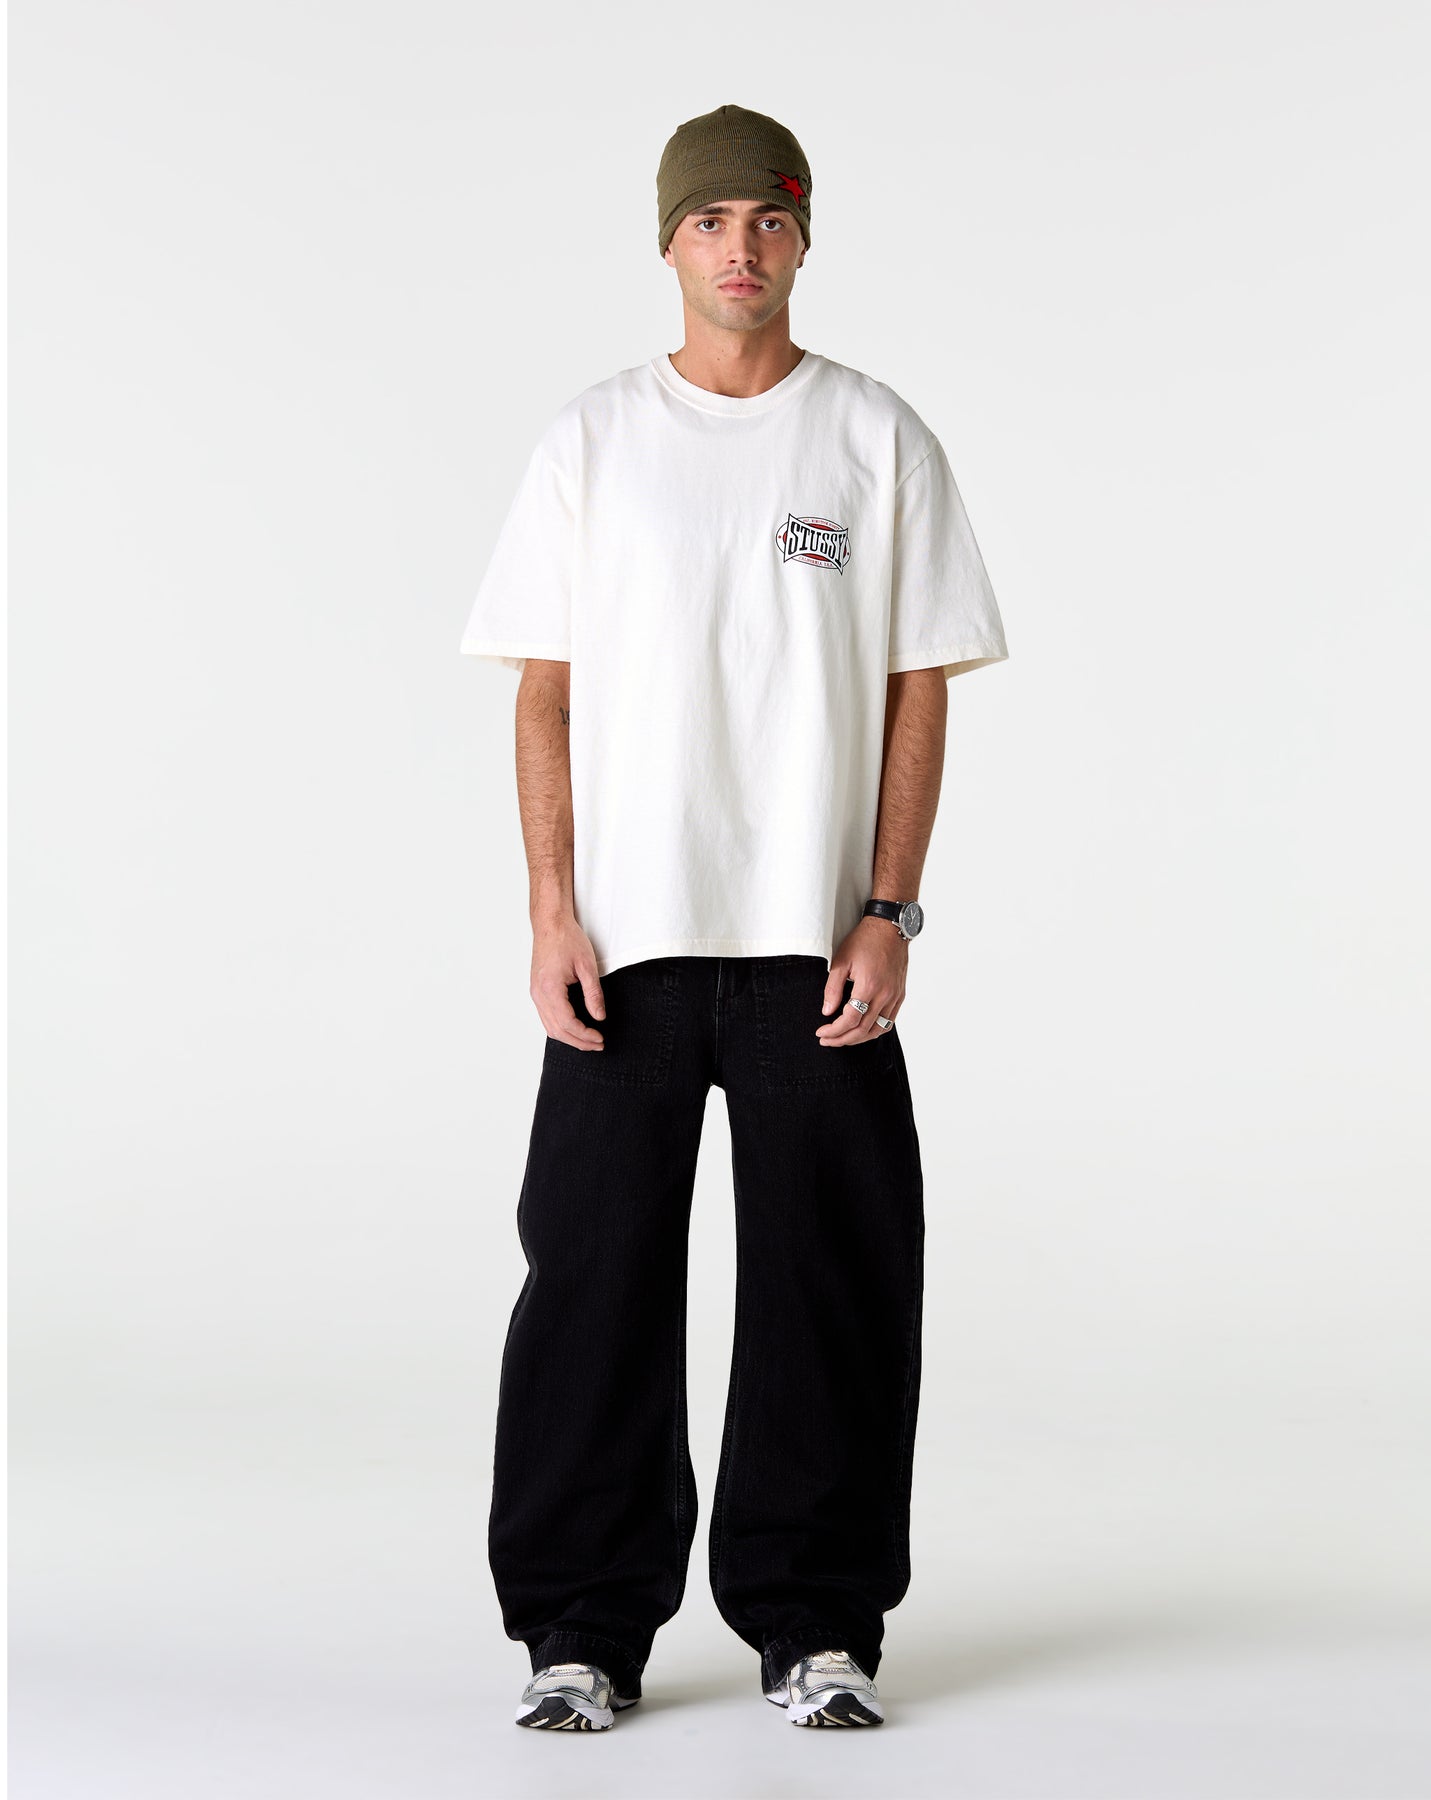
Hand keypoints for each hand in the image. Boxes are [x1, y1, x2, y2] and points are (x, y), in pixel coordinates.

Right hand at [531, 919, 605, 1050]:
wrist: (550, 924)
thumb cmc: (567, 939)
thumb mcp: (587, 965)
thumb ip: (594, 994)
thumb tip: (599, 1017)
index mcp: (550, 988)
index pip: (567, 1023)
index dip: (585, 1035)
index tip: (600, 1038)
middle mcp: (538, 994)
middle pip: (557, 1030)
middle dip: (578, 1041)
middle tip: (597, 1045)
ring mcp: (535, 993)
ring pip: (549, 1027)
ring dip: (569, 1037)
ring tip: (588, 1040)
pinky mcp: (537, 990)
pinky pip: (546, 1017)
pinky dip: (560, 1028)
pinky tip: (574, 1028)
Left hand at [817, 917, 906, 1045]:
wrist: (890, 928)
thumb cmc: (865, 940)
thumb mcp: (841, 960)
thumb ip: (832, 988)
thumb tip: (827, 1011)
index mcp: (869, 986)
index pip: (850, 1020)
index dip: (834, 1030)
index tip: (821, 1032)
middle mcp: (885, 994)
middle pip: (863, 1029)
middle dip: (842, 1039)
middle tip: (827, 1040)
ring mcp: (895, 996)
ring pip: (878, 1030)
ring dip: (859, 1039)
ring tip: (843, 1038)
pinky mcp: (900, 995)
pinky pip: (889, 1021)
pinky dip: (874, 1030)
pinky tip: (862, 1030)